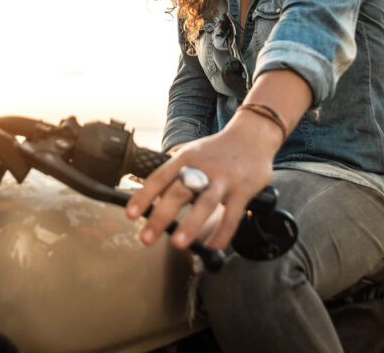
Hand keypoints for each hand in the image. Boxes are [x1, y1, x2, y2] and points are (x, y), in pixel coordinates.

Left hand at [125, 110, 282, 249]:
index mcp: (186, 158)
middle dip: (160, 216)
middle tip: (146, 238)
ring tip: (178, 244)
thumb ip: (174, 172)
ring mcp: (223, 180)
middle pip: (178, 192)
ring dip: (191, 225)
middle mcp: (203, 168)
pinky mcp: (243, 191)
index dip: (143, 196)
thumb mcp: (192, 152)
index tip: (131, 215)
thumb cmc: (216, 150)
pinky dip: (221, 234)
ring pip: (206, 204)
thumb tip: (151, 196)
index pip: (159, 178)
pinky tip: (211, 247)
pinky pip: (232, 217)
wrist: (253, 135)